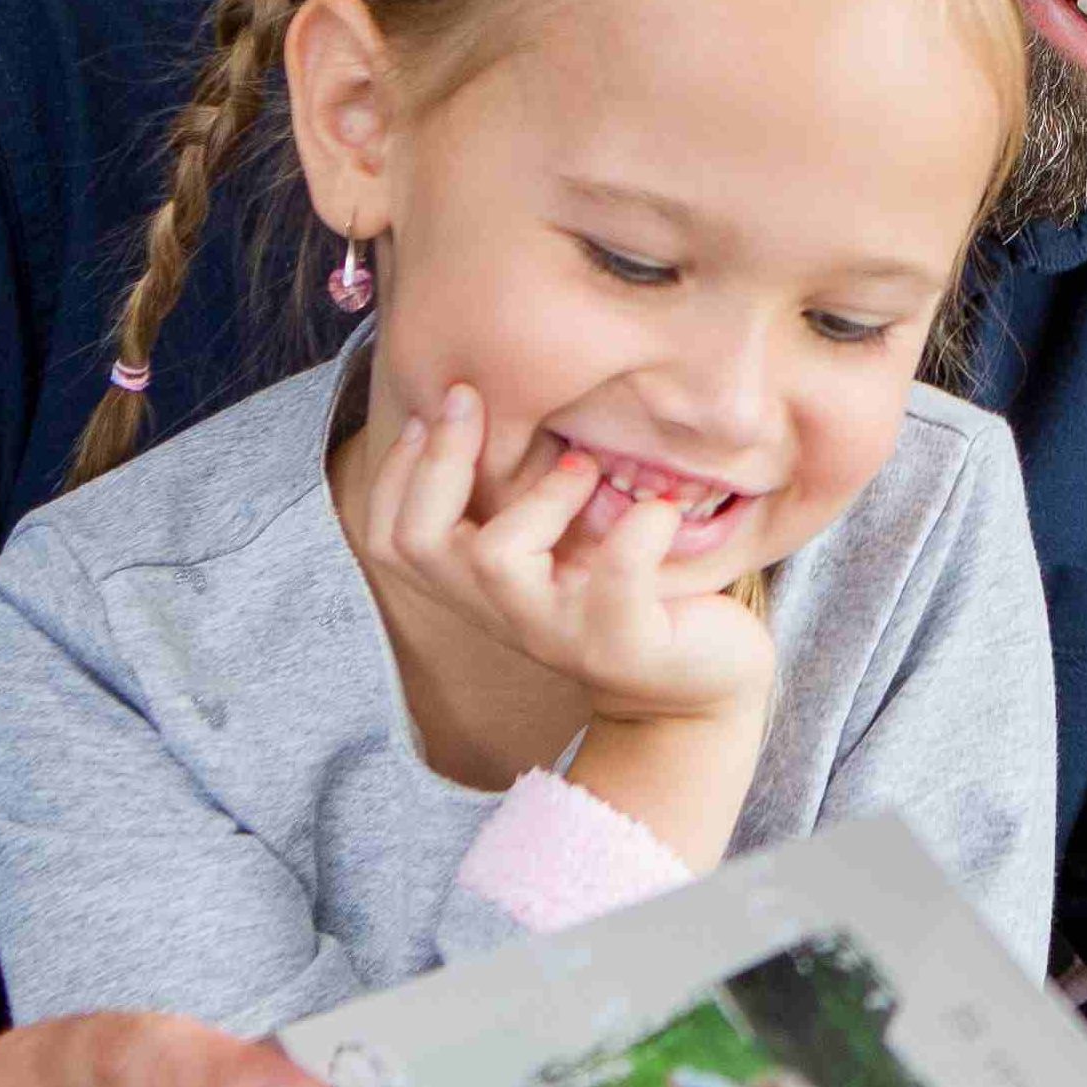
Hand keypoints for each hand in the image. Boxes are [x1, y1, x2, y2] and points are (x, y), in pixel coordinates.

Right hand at [361, 383, 772, 728]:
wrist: (697, 687)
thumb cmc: (628, 593)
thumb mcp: (562, 544)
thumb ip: (524, 498)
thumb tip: (501, 403)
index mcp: (478, 587)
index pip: (390, 537)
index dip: (395, 475)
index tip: (428, 413)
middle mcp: (504, 612)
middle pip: (418, 543)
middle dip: (436, 462)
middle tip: (473, 399)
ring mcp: (557, 633)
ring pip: (497, 559)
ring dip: (539, 496)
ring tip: (585, 465)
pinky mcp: (621, 643)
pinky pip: (614, 580)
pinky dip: (636, 532)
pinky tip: (660, 510)